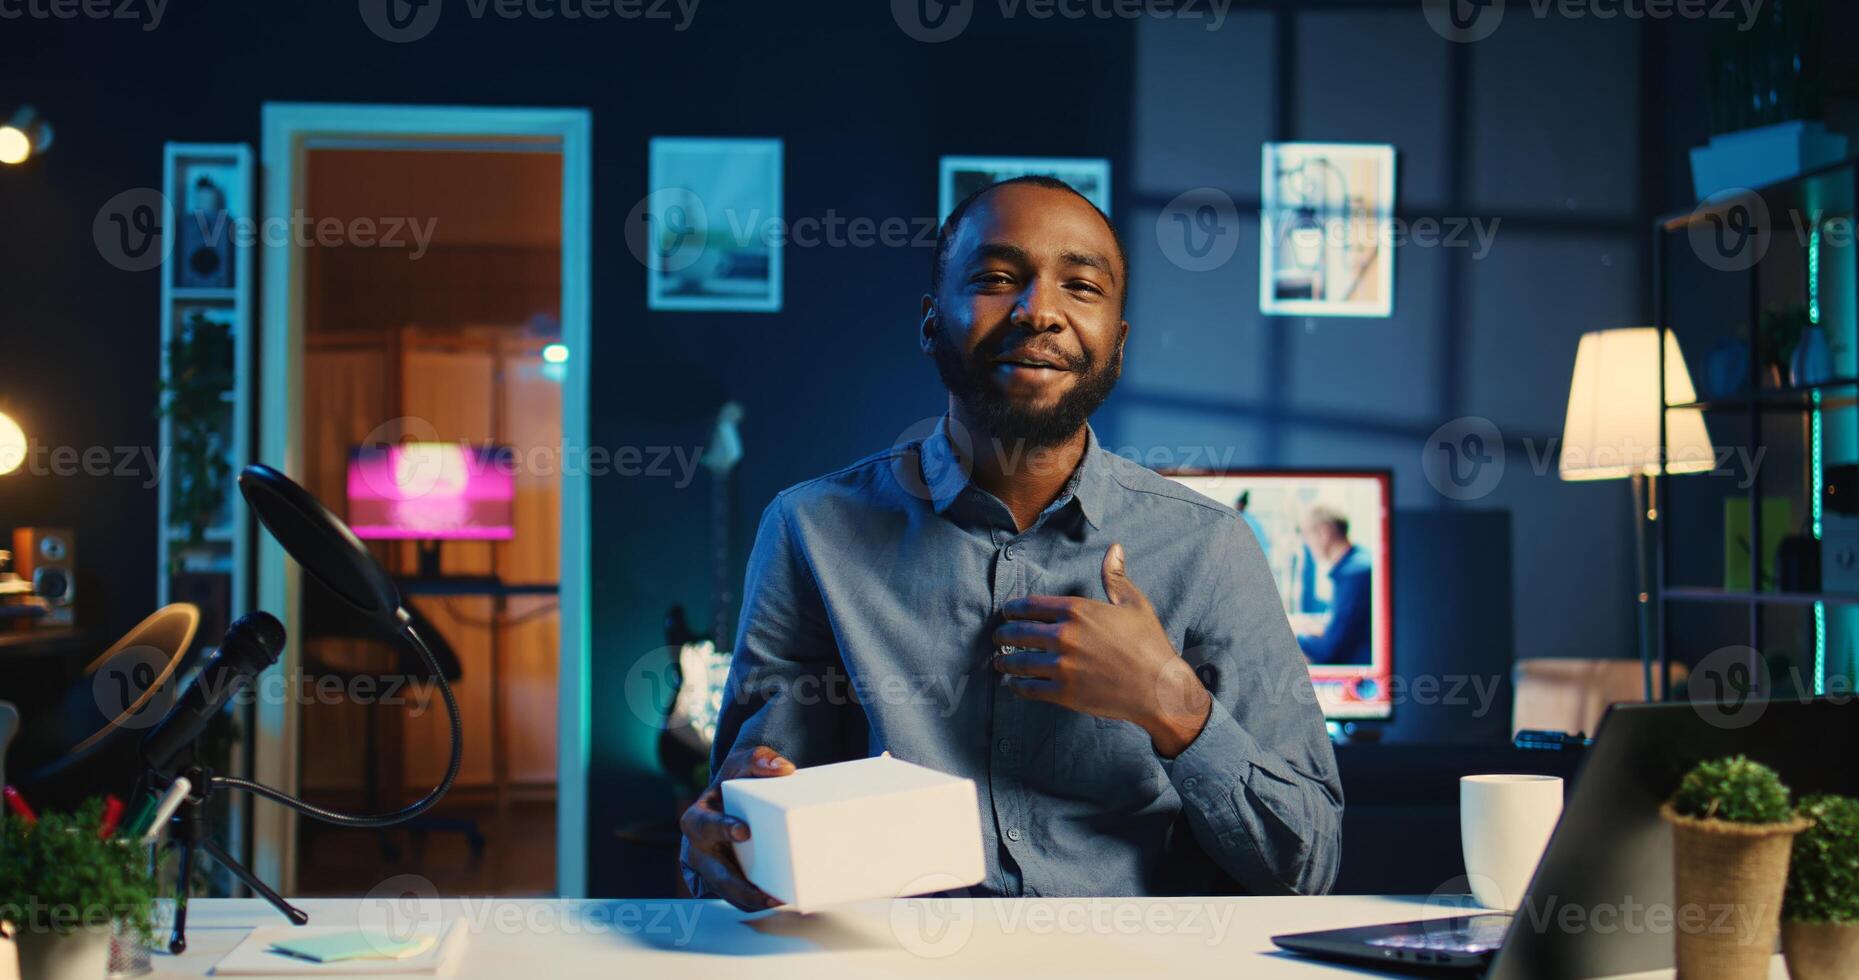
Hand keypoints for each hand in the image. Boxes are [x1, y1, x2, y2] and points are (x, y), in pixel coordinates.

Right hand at [678, 745, 794, 910]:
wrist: (731, 800)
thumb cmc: (735, 782)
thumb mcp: (742, 764)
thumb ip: (759, 759)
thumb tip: (784, 769)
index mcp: (696, 819)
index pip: (705, 826)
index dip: (723, 828)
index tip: (745, 832)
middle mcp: (699, 849)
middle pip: (716, 874)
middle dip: (739, 886)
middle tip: (765, 893)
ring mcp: (710, 869)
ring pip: (727, 892)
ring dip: (750, 901)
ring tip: (777, 902)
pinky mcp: (725, 881)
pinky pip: (737, 897)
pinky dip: (754, 903)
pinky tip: (777, 903)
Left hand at [993, 543, 1211, 756]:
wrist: (1160, 688)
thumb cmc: (1149, 644)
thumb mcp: (1134, 603)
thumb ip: (1115, 576)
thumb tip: (1114, 548)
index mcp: (1077, 610)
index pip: (1031, 605)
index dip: (1014, 609)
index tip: (1007, 612)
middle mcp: (1064, 636)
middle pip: (1019, 633)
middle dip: (1004, 634)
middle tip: (998, 637)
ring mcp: (1062, 666)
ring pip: (1019, 661)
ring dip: (1005, 661)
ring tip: (1000, 661)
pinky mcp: (1064, 693)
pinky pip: (1029, 688)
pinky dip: (1017, 686)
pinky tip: (1014, 684)